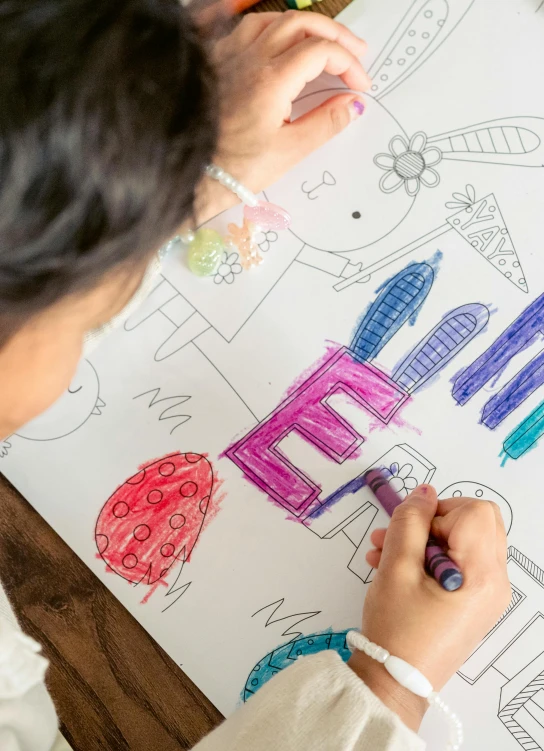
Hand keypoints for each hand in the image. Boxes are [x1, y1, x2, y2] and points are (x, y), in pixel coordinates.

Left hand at [198, 11, 369, 217]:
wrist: (193, 175)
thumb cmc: (235, 168)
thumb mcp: (289, 151)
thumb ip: (325, 123)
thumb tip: (353, 104)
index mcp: (272, 80)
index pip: (322, 51)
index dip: (349, 64)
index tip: (360, 85)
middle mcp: (250, 58)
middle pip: (302, 24)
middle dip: (335, 35)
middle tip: (356, 52)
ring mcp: (230, 56)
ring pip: (274, 19)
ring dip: (305, 26)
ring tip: (323, 42)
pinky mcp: (216, 62)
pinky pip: (246, 28)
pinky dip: (272, 27)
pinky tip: (279, 40)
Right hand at [348, 485, 510, 730]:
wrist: (396, 683)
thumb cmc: (397, 628)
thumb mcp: (396, 567)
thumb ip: (409, 522)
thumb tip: (423, 492)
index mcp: (482, 574)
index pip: (475, 512)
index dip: (439, 511)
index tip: (408, 531)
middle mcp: (495, 583)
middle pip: (476, 523)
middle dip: (432, 522)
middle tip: (397, 536)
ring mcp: (487, 594)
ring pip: (464, 542)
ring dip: (424, 539)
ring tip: (383, 553)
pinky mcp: (475, 602)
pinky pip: (460, 563)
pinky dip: (430, 557)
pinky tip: (394, 568)